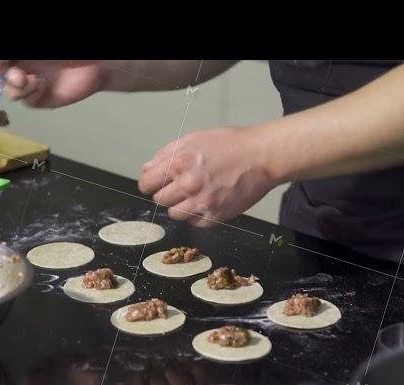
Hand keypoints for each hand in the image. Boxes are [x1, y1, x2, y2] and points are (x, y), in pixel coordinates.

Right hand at [0, 60, 105, 107]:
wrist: (97, 64)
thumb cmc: (71, 52)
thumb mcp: (42, 47)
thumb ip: (24, 51)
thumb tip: (6, 56)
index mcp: (20, 53)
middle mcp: (22, 66)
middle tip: (5, 71)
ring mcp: (31, 83)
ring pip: (11, 91)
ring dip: (15, 87)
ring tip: (29, 80)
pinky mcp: (41, 99)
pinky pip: (28, 101)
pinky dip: (31, 94)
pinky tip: (43, 85)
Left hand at [138, 126, 275, 226]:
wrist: (262, 157)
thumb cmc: (231, 145)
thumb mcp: (194, 138)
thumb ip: (166, 154)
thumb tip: (147, 168)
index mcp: (179, 163)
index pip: (147, 184)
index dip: (150, 183)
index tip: (156, 183)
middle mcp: (188, 184)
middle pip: (159, 200)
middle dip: (167, 192)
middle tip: (181, 185)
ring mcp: (202, 202)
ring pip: (174, 214)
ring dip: (180, 206)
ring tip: (195, 194)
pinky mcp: (215, 216)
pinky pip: (194, 223)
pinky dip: (197, 215)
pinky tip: (207, 201)